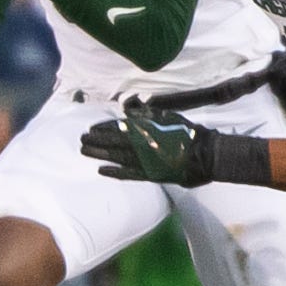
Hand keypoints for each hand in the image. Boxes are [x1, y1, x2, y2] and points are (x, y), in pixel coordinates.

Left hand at [80, 104, 217, 186]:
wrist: (204, 155)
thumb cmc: (187, 133)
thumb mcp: (166, 116)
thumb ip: (146, 114)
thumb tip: (128, 110)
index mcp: (145, 130)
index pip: (118, 127)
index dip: (103, 128)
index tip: (91, 128)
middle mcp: (141, 145)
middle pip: (113, 142)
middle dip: (96, 140)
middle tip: (81, 139)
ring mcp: (144, 161)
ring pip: (116, 157)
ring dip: (99, 154)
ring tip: (84, 151)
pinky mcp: (149, 175)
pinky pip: (128, 174)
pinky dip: (114, 172)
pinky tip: (101, 170)